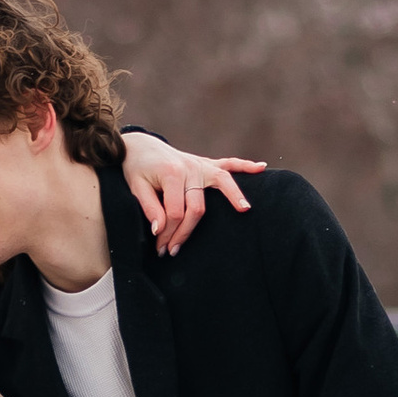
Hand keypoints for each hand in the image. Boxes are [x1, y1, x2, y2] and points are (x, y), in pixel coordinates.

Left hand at [117, 128, 264, 255]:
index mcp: (171, 174)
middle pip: (196, 207)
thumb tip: (160, 230)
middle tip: (172, 251)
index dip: (168, 233)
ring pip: (221, 182)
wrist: (140, 146)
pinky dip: (246, 165)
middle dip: (184, 232)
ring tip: (245, 210)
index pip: (175, 212)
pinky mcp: (206, 163)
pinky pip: (229, 164)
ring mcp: (200, 165)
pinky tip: (262, 167)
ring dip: (234, 195)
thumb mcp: (135, 187)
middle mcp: (190, 168)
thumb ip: (149, 208)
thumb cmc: (136, 168)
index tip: (160, 247)